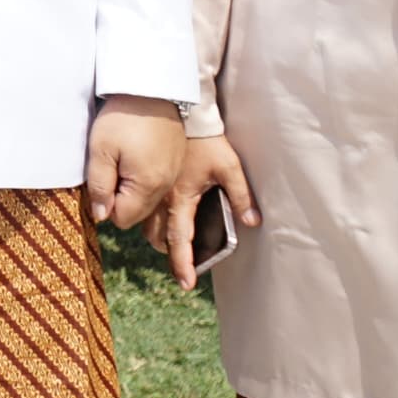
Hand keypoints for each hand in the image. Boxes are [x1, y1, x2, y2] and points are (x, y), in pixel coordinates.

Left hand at [83, 93, 185, 230]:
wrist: (153, 87)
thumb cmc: (123, 117)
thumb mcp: (101, 150)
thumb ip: (100, 185)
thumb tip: (101, 215)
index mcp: (147, 185)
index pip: (123, 219)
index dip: (106, 204)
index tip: (102, 179)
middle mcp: (166, 185)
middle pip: (137, 213)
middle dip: (120, 199)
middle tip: (111, 167)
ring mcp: (174, 174)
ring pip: (148, 199)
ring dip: (132, 188)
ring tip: (123, 159)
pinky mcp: (177, 162)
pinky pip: (159, 183)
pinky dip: (145, 177)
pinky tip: (138, 154)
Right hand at [146, 131, 254, 292]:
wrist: (180, 112)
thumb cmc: (207, 140)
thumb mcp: (229, 167)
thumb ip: (241, 196)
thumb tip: (253, 222)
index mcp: (181, 198)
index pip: (180, 239)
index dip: (183, 263)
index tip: (187, 284)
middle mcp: (161, 197)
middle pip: (157, 236)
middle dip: (167, 250)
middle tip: (179, 260)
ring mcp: (153, 188)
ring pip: (147, 223)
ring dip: (157, 235)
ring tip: (170, 241)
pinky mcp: (150, 178)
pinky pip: (144, 206)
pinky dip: (151, 217)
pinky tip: (160, 215)